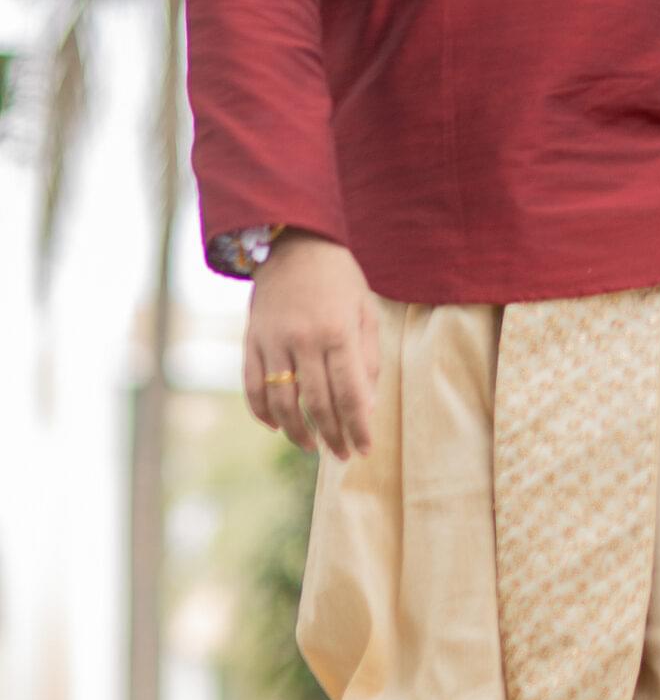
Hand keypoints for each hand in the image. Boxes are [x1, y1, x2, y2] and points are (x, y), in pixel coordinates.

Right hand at [245, 232, 380, 461]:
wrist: (293, 243)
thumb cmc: (338, 277)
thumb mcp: (364, 309)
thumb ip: (367, 357)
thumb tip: (367, 404)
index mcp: (337, 332)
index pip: (349, 394)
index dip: (357, 427)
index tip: (364, 449)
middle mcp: (303, 340)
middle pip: (317, 403)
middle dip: (332, 436)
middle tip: (342, 456)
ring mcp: (273, 342)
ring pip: (281, 402)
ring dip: (296, 432)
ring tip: (311, 446)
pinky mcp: (251, 342)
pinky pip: (252, 387)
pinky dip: (262, 412)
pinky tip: (276, 426)